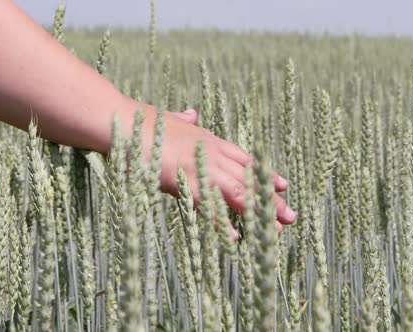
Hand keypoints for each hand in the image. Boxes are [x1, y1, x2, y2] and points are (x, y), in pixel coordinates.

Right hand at [142, 108, 296, 234]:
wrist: (122, 122)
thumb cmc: (141, 122)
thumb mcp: (169, 118)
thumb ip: (183, 120)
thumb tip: (192, 113)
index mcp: (208, 140)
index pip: (244, 159)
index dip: (264, 173)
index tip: (282, 184)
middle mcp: (211, 154)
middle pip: (249, 179)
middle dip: (271, 198)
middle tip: (290, 215)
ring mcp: (201, 168)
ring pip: (238, 194)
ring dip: (259, 212)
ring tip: (278, 229)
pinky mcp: (186, 183)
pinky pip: (210, 208)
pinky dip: (223, 225)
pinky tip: (237, 238)